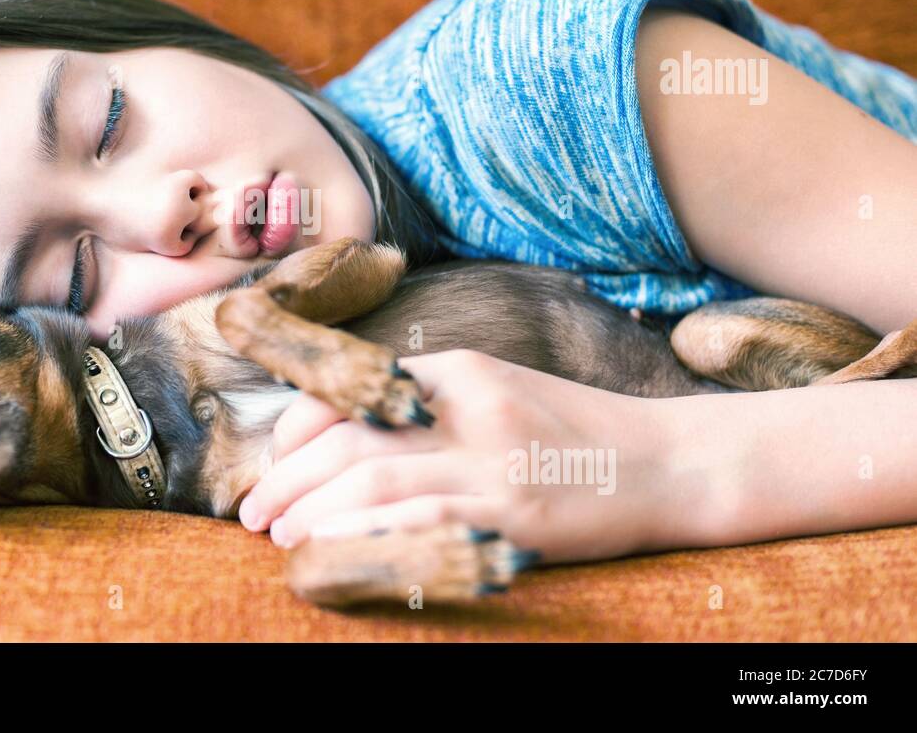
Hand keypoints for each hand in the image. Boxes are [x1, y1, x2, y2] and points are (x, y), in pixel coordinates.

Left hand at [237, 349, 684, 563]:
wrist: (669, 464)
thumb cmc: (575, 431)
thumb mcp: (498, 393)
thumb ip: (427, 402)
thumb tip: (341, 436)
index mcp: (461, 371)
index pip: (353, 391)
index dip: (297, 429)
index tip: (275, 459)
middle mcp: (470, 408)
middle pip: (351, 439)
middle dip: (287, 477)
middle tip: (253, 512)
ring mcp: (494, 462)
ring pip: (373, 480)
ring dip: (311, 511)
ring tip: (280, 537)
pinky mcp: (516, 514)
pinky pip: (419, 523)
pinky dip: (362, 536)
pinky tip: (329, 551)